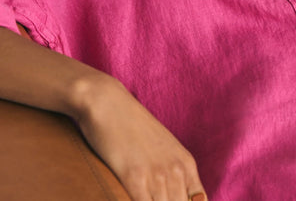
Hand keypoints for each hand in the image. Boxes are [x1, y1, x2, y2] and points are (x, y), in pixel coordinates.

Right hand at [74, 74, 206, 200]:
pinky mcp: (134, 178)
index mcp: (186, 164)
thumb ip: (173, 174)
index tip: (168, 200)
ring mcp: (157, 175)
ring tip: (141, 196)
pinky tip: (124, 199)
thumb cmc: (132, 127)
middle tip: (150, 198)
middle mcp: (176, 170)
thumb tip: (181, 197)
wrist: (109, 104)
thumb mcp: (163, 149)